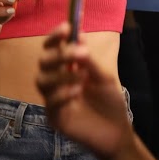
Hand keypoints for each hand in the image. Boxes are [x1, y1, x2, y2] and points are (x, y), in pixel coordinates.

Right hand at [37, 23, 131, 157]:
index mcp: (67, 68)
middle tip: (81, 54)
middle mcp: (56, 81)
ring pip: (42, 80)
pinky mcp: (54, 117)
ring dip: (62, 74)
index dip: (55, 36)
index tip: (67, 27)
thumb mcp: (104, 77)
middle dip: (60, 54)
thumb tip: (79, 35)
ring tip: (83, 77)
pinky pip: (49, 101)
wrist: (117, 132)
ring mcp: (53, 99)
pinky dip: (62, 94)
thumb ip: (90, 59)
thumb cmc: (110, 102)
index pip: (53, 48)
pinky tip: (77, 93)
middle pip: (44, 61)